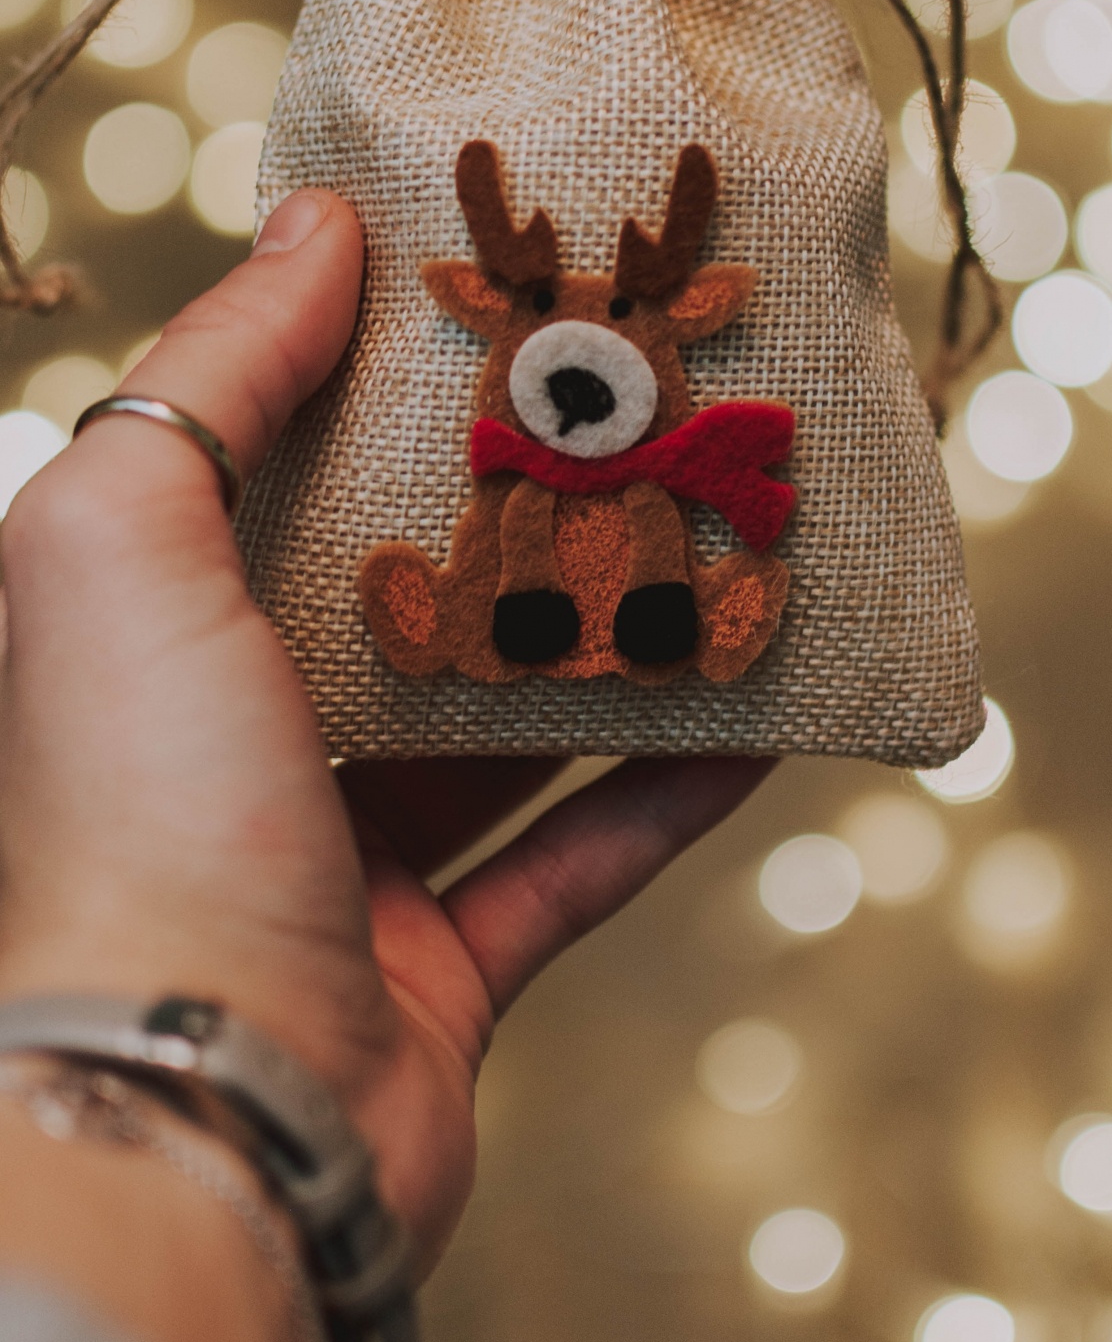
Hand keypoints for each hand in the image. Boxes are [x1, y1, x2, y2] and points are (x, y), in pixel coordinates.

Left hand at [0, 190, 770, 1288]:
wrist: (203, 1117)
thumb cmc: (135, 815)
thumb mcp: (122, 543)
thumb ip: (211, 378)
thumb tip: (316, 224)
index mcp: (143, 642)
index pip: (257, 477)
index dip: (360, 382)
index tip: (488, 292)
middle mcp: (228, 750)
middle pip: (394, 598)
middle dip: (516, 509)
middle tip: (634, 411)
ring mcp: (336, 869)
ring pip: (494, 731)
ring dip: (604, 645)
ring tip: (718, 542)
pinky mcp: (437, 976)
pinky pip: (572, 863)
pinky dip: (663, 791)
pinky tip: (760, 718)